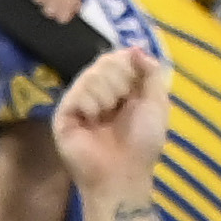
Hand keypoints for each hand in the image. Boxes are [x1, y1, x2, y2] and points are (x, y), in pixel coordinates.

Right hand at [48, 48, 170, 208]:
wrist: (124, 173)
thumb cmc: (143, 143)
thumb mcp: (157, 103)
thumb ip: (151, 72)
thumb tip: (135, 48)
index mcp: (120, 89)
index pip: (118, 58)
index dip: (128, 64)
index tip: (135, 84)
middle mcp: (98, 92)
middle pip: (104, 61)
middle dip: (120, 79)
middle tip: (122, 104)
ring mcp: (79, 102)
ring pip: (91, 73)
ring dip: (107, 93)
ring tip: (107, 116)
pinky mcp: (63, 115)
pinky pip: (77, 91)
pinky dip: (91, 104)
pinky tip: (93, 121)